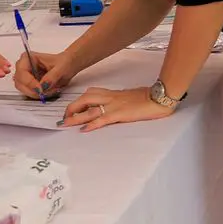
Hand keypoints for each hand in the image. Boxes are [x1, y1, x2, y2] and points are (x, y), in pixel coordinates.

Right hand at [14, 48, 81, 100]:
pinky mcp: (30, 85)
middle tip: (46, 92)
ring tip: (51, 90)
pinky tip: (50, 90)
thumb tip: (43, 85)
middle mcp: (24, 67)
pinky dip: (40, 95)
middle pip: (20, 83)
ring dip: (37, 93)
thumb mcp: (61, 68)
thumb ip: (52, 77)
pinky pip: (30, 93)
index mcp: (28, 58)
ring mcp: (26, 77)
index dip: (29, 82)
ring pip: (24, 90)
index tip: (40, 89)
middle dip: (33, 90)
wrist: (69, 65)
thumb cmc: (64, 62)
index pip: (22, 72)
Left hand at [59, 85, 176, 131]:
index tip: (71, 109)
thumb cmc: (147, 98)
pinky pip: (102, 119)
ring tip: (66, 124)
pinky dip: (92, 124)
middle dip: (72, 108)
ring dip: (75, 116)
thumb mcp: (129, 97)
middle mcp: (110, 97)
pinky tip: (84, 130)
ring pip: (89, 109)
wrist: (158, 97)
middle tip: (64, 118)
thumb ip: (119, 100)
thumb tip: (112, 106)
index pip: (90, 94)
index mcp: (112, 93)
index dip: (78, 101)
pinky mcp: (120, 114)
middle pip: (84, 99)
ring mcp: (114, 105)